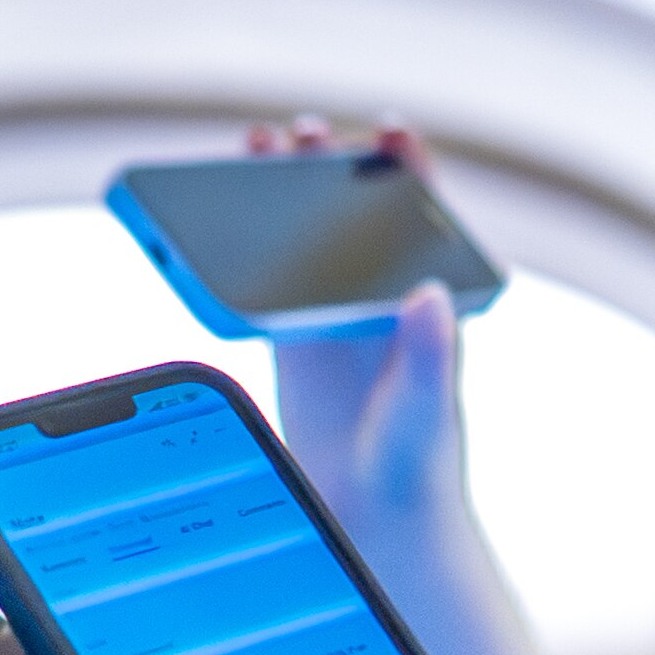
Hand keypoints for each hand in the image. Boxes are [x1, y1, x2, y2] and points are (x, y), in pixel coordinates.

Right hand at [246, 120, 552, 654]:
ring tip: (258, 150)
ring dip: (288, 195)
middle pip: (356, 216)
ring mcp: (337, 320)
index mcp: (427, 306)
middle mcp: (384, 302)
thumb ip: (430, 353)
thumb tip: (428, 292)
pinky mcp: (297, 344)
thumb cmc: (416, 467)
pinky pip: (271, 279)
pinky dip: (252, 246)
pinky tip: (224, 220)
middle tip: (300, 132)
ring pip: (311, 240)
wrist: (377, 522)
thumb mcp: (425, 407)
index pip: (423, 220)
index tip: (389, 131)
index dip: (407, 170)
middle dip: (331, 168)